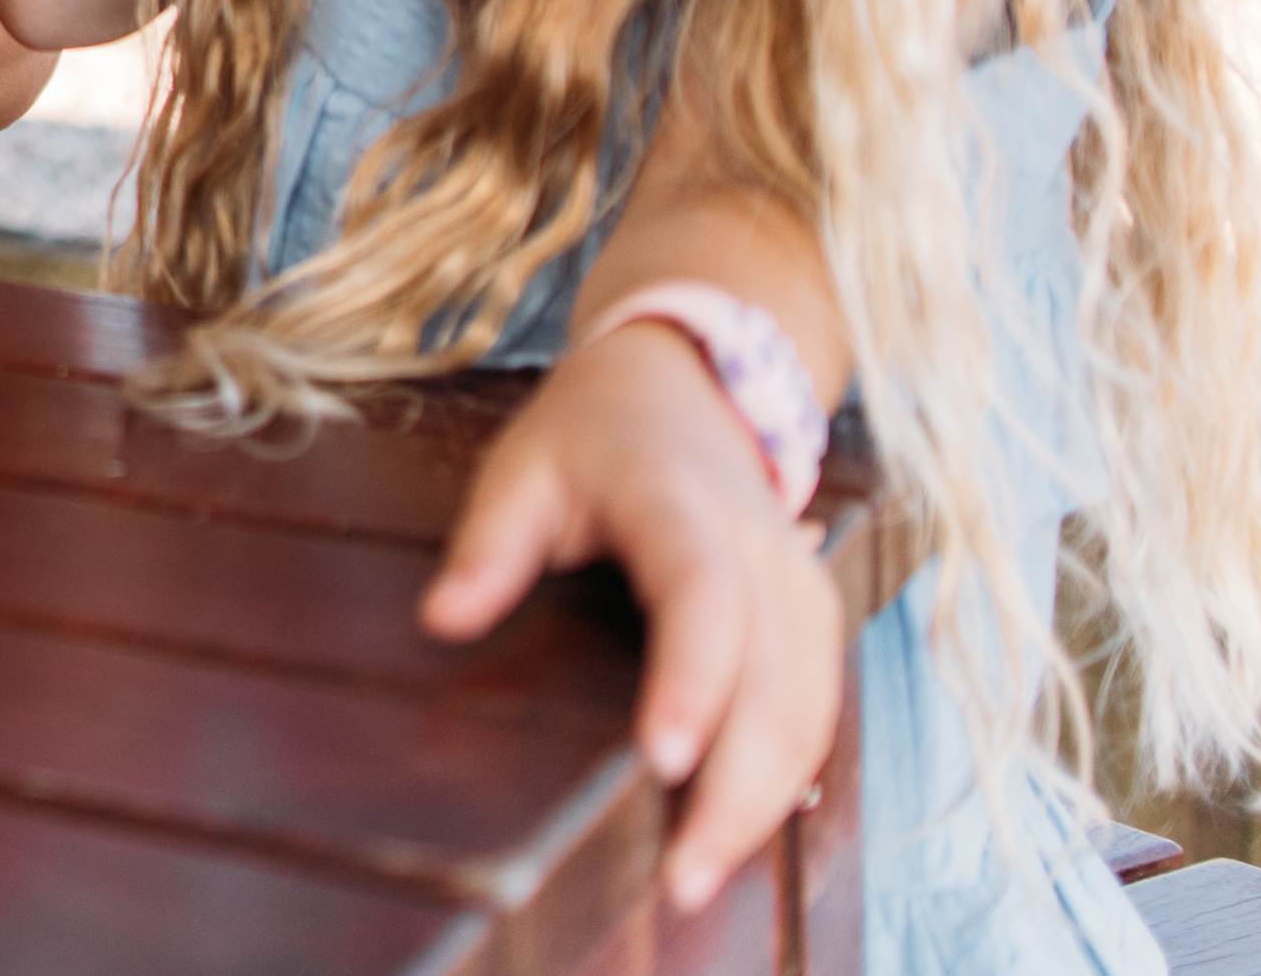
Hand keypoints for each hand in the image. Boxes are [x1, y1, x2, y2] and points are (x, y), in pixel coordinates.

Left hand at [421, 323, 845, 915]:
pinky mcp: (812, 619)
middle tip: (680, 876)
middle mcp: (760, 549)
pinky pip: (818, 709)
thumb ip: (486, 543)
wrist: (683, 385)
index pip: (702, 597)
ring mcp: (799, 585)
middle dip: (736, 788)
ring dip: (768, 801)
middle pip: (773, 681)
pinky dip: (792, 775)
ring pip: (809, 709)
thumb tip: (443, 619)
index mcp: (682, 503)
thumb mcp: (520, 465)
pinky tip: (748, 834)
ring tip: (702, 875)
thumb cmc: (591, 432)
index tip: (663, 758)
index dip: (692, 679)